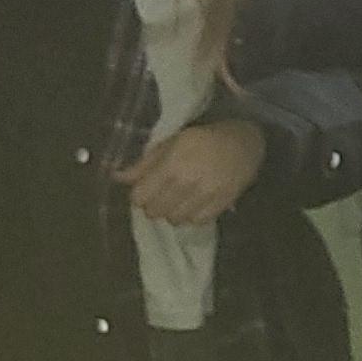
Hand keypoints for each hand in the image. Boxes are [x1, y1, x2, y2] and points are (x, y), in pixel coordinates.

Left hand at [121, 118, 264, 225]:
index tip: (146, 190)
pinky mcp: (222, 203)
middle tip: (162, 196)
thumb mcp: (170, 143)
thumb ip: (144, 164)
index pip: (140, 197)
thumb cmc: (203, 138)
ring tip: (178, 200)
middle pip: (155, 211)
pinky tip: (194, 204)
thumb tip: (116, 177)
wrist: (244, 141)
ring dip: (172, 212)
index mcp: (171, 164)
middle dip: (154, 206)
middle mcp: (187, 182)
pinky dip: (191, 216)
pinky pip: (197, 221)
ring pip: (175, 219)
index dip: (139, 196)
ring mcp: (207, 194)